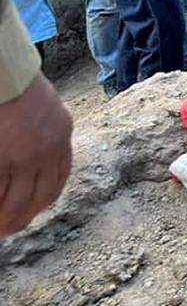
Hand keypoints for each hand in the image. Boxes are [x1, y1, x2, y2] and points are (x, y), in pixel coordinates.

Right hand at [0, 74, 72, 236]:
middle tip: (7, 230)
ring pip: (15, 202)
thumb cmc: (18, 88)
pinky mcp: (2, 161)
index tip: (32, 212)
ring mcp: (25, 157)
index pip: (58, 179)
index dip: (43, 201)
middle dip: (22, 218)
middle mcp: (49, 150)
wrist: (7, 76)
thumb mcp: (46, 110)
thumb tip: (34, 165)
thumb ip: (46, 135)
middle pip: (38, 198)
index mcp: (62, 135)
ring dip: (4, 219)